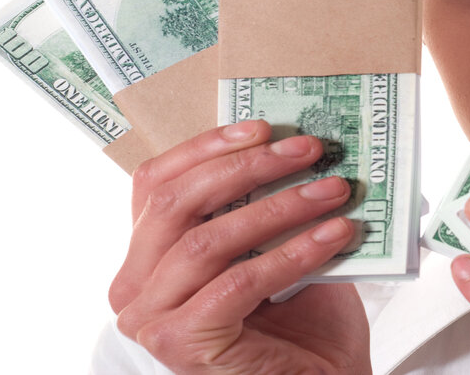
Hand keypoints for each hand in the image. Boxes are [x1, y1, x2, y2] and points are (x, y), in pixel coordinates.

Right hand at [109, 120, 370, 373]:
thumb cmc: (297, 325)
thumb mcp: (274, 251)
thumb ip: (263, 207)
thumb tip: (293, 144)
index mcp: (145, 259)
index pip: (155, 184)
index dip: (205, 147)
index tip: (260, 126)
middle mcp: (134, 289)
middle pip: (176, 204)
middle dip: (247, 167)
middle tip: (308, 150)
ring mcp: (153, 320)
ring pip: (208, 241)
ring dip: (280, 207)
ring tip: (335, 190)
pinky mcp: (185, 343)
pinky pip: (240, 281)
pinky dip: (293, 253)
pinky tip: (335, 235)